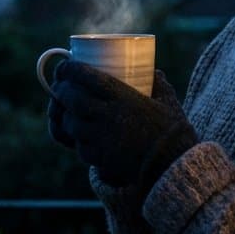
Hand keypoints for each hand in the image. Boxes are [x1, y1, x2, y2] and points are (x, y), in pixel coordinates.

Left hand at [51, 61, 196, 188]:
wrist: (175, 166)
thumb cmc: (172, 131)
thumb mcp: (167, 101)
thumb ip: (158, 84)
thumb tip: (153, 72)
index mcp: (123, 97)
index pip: (86, 77)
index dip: (68, 70)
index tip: (64, 67)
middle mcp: (109, 116)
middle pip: (72, 99)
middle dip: (61, 92)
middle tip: (60, 89)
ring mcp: (103, 139)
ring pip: (72, 125)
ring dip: (66, 118)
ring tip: (68, 114)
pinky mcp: (102, 159)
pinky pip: (81, 148)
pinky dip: (78, 142)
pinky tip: (82, 138)